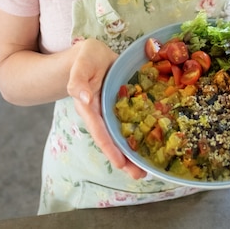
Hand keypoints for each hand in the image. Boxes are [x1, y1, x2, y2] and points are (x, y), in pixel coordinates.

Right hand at [67, 38, 145, 178]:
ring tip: (146, 170)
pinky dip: (138, 135)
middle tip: (140, 176)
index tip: (120, 163)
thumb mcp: (81, 63)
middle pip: (111, 140)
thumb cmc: (85, 58)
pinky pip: (130, 123)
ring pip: (121, 135)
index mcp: (89, 106)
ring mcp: (111, 111)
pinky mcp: (121, 106)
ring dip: (132, 152)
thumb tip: (82, 97)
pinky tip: (151, 144)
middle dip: (124, 159)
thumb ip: (78, 80)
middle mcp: (100, 113)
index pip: (100, 131)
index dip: (110, 147)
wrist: (92, 53)